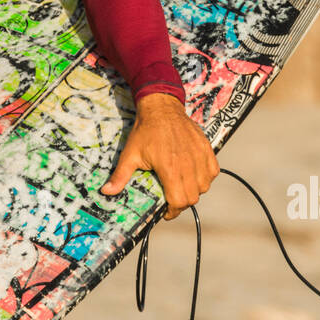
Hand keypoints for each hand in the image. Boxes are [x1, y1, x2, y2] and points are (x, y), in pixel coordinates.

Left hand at [100, 92, 217, 219]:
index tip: (166, 211)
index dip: (172, 211)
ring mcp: (199, 155)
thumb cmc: (145, 131)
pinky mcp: (206, 148)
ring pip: (204, 186)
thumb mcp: (130, 154)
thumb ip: (120, 176)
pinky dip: (206, 177)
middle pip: (192, 197)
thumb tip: (106, 192)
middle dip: (182, 203)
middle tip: (172, 199)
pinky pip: (213, 171)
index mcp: (170, 168)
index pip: (179, 201)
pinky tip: (194, 174)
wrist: (161, 108)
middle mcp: (188, 164)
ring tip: (182, 186)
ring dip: (194, 191)